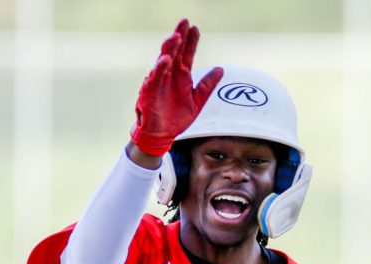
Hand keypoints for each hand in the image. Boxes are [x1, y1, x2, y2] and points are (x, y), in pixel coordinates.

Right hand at [129, 19, 222, 155]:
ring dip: (169, 49)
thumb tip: (221, 69)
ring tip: (176, 37)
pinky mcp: (149, 93)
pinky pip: (154, 79)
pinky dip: (159, 69)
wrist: (163, 134)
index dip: (191, 41)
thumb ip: (208, 85)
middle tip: (184, 23)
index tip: (195, 27)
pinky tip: (166, 60)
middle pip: (174, 52)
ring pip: (163, 61)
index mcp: (181, 76)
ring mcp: (158, 83)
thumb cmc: (178, 116)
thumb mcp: (198, 101)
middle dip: (178, 36)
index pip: (186, 54)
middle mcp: (169, 76)